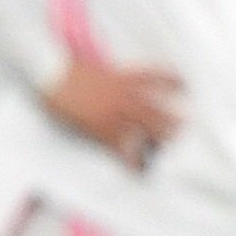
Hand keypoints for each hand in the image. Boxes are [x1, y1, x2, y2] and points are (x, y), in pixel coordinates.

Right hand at [43, 57, 182, 167]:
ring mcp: (116, 114)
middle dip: (173, 121)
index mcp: (123, 77)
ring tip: (167, 148)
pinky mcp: (103, 130)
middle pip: (159, 110)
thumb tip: (108, 76)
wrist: (49, 78)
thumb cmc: (64, 72)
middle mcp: (125, 96)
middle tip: (182, 128)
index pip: (158, 77)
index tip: (186, 86)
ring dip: (161, 140)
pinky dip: (132, 160)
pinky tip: (138, 169)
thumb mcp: (90, 66)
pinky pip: (124, 149)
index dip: (175, 82)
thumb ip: (107, 74)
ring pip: (149, 130)